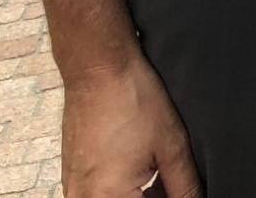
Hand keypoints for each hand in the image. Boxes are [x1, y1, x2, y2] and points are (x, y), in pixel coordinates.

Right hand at [60, 56, 198, 197]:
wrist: (98, 71)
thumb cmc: (133, 102)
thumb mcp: (171, 148)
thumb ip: (184, 187)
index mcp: (107, 197)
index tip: (181, 191)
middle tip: (173, 184)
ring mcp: (72, 188)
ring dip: (141, 196)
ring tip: (161, 175)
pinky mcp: (70, 177)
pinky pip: (98, 196)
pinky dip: (124, 192)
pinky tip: (145, 173)